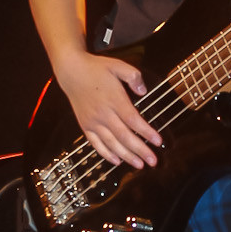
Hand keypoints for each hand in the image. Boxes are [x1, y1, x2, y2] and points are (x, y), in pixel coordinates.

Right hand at [56, 49, 161, 167]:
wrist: (71, 71)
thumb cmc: (96, 68)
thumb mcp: (118, 66)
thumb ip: (134, 77)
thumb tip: (143, 91)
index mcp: (115, 100)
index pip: (133, 120)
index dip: (147, 132)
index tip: (159, 141)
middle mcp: (104, 114)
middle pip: (124, 136)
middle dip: (140, 150)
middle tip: (153, 161)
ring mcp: (93, 122)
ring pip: (111, 143)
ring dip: (127, 156)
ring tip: (140, 165)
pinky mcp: (85, 126)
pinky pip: (96, 144)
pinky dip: (106, 154)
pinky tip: (117, 161)